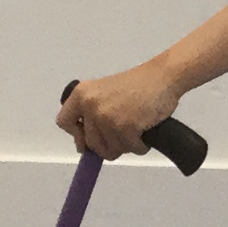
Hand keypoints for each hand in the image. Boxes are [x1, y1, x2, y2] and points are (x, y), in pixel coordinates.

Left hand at [58, 64, 181, 159]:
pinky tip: (145, 131)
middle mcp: (90, 106)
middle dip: (108, 145)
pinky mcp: (126, 128)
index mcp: (81, 94)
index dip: (77, 135)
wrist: (163, 77)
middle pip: (91, 144)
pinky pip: (132, 150)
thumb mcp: (104, 93)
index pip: (64, 122)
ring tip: (135, 128)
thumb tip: (84, 145)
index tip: (87, 139)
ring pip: (111, 150)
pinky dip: (141, 146)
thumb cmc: (138, 84)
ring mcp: (107, 118)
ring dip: (126, 145)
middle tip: (122, 134)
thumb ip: (91, 112)